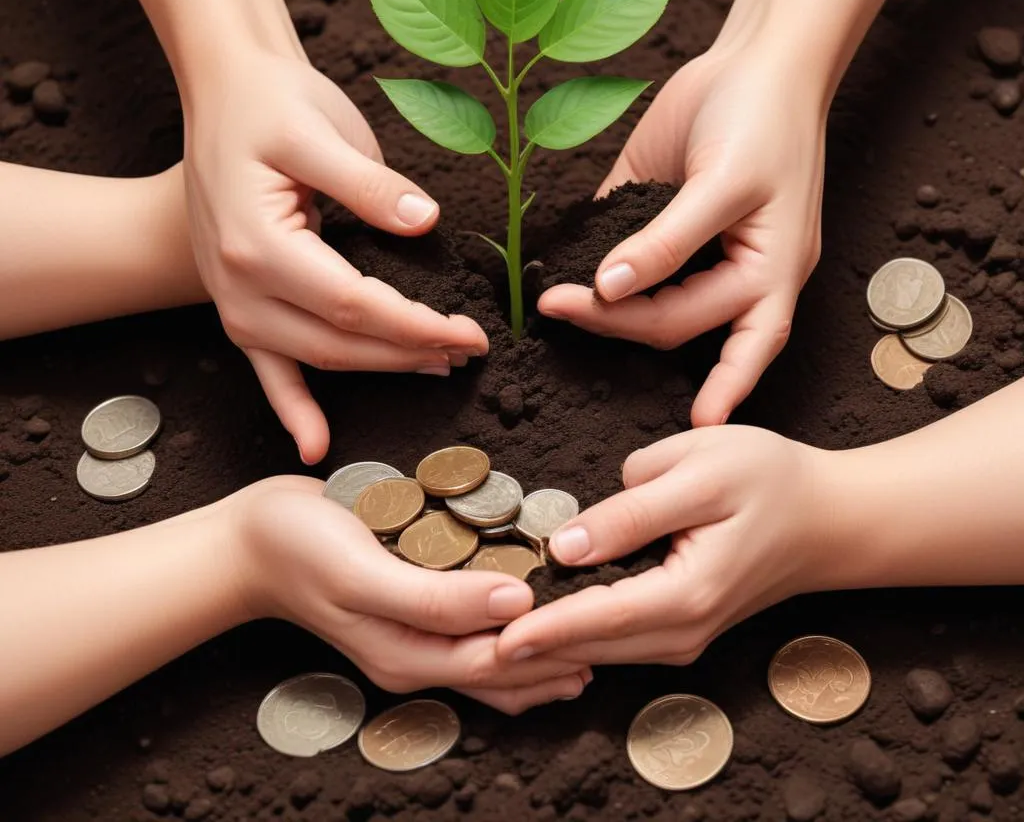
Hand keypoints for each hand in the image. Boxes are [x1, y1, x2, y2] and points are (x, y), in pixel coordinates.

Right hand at [183, 50, 487, 463]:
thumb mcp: (322, 131)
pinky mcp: (237, 300)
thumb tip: (425, 223)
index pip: (353, 304)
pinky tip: (314, 447)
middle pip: (337, 341)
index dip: (415, 325)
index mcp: (258, 243)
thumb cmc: (272, 104)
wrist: (223, 92)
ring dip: (375, 371)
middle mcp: (237, 284)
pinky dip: (291, 407)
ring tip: (435, 370)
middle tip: (470, 351)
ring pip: (313, 357)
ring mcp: (231, 300)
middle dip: (409, 352)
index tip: (471, 332)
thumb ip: (370, 184)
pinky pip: (265, 367)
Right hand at [230, 476, 591, 713]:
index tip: (610, 625)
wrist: (250, 541)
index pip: (501, 664)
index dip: (556, 647)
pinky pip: (472, 625)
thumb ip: (437, 598)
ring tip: (595, 632)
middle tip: (621, 633)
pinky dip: (510, 620)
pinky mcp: (411, 605)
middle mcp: (417, 655)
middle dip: (560, 654)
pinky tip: (534, 604)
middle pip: (504, 667)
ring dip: (541, 644)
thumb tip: (516, 602)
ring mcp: (413, 634)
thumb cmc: (301, 552)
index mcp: (408, 656)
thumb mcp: (365, 575)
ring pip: (492, 653)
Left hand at [496, 426, 832, 667]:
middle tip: (467, 640)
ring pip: (601, 650)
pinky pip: (619, 641)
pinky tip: (540, 626)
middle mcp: (682, 630)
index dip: (539, 628)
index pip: (596, 618)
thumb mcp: (700, 472)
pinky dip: (577, 637)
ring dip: (547, 646)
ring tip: (488, 635)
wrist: (830, 517)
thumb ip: (631, 512)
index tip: (488, 636)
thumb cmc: (770, 481)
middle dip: (529, 648)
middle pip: (591, 647)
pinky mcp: (682, 625)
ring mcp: (684, 636)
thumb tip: (566, 546)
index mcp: (685, 594)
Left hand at [539, 48, 823, 425]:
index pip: (708, 323)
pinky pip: (642, 267)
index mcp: (770, 270)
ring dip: (613, 316)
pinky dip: (615, 283)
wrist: (759, 59)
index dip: (703, 376)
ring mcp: (703, 254)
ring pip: (660, 307)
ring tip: (564, 312)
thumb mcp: (724, 180)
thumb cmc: (762, 116)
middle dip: (615, 323)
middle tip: (555, 309)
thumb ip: (668, 238)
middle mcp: (739, 274)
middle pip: (674, 321)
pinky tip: (584, 294)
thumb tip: (611, 288)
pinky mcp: (668, 227)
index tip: (693, 425)